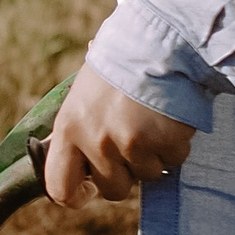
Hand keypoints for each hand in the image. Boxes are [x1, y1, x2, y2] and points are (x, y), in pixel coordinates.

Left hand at [43, 65, 194, 207]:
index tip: (88, 190)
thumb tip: (76, 167)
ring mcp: (131, 143)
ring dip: (153, 155)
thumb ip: (79, 131)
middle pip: (113, 189)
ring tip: (151, 120)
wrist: (159, 39)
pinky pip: (173, 161)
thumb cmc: (119, 65)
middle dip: (125, 173)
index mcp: (69, 128)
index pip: (60, 187)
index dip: (75, 195)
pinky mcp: (164, 142)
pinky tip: (170, 117)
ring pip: (147, 176)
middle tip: (132, 142)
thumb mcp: (83, 96)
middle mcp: (97, 140)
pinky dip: (175, 145)